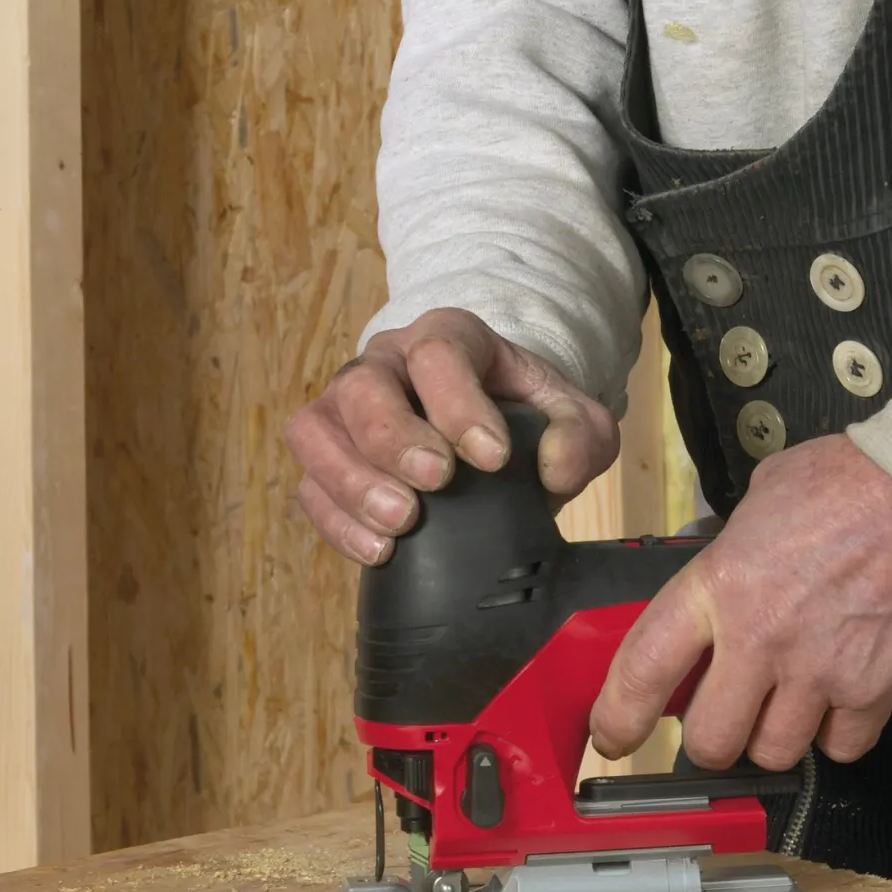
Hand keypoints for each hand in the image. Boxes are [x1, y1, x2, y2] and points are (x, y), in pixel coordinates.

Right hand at [285, 307, 617, 563]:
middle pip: (363, 385)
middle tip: (434, 483)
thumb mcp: (573, 420)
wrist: (494, 441)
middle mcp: (385, 365)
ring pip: (315, 430)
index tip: (493, 457)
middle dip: (394, 437)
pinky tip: (380, 552)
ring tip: (398, 523)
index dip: (459, 404)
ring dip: (351, 480)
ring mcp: (345, 411)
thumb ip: (582, 436)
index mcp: (447, 339)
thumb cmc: (528, 422)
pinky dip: (337, 523)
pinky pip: (309, 488)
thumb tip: (555, 467)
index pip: (437, 353)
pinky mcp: (327, 462)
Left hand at [590, 433, 891, 769]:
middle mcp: (763, 639)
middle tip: (727, 718)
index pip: (644, 667)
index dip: (618, 715)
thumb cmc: (859, 480)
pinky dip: (841, 734)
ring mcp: (820, 672)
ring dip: (778, 736)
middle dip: (713, 739)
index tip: (612, 734)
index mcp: (722, 584)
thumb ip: (732, 545)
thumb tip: (719, 565)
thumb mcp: (765, 495)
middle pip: (710, 740)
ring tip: (793, 701)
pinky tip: (846, 698)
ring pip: (775, 752)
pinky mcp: (875, 691)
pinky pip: (843, 747)